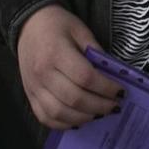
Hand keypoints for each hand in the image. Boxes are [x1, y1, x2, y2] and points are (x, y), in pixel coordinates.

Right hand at [16, 5, 121, 129]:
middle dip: (100, 106)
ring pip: (60, 113)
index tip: (121, 91)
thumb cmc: (57, 25)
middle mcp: (42, 73)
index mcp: (56, 52)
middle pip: (74, 98)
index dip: (106, 87)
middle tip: (115, 105)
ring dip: (85, 117)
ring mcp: (34, 87)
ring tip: (100, 113)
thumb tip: (113, 77)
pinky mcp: (29, 96)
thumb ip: (96, 52)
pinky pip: (46, 118)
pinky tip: (80, 119)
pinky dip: (65, 124)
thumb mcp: (80, 30)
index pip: (85, 77)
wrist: (27, 25)